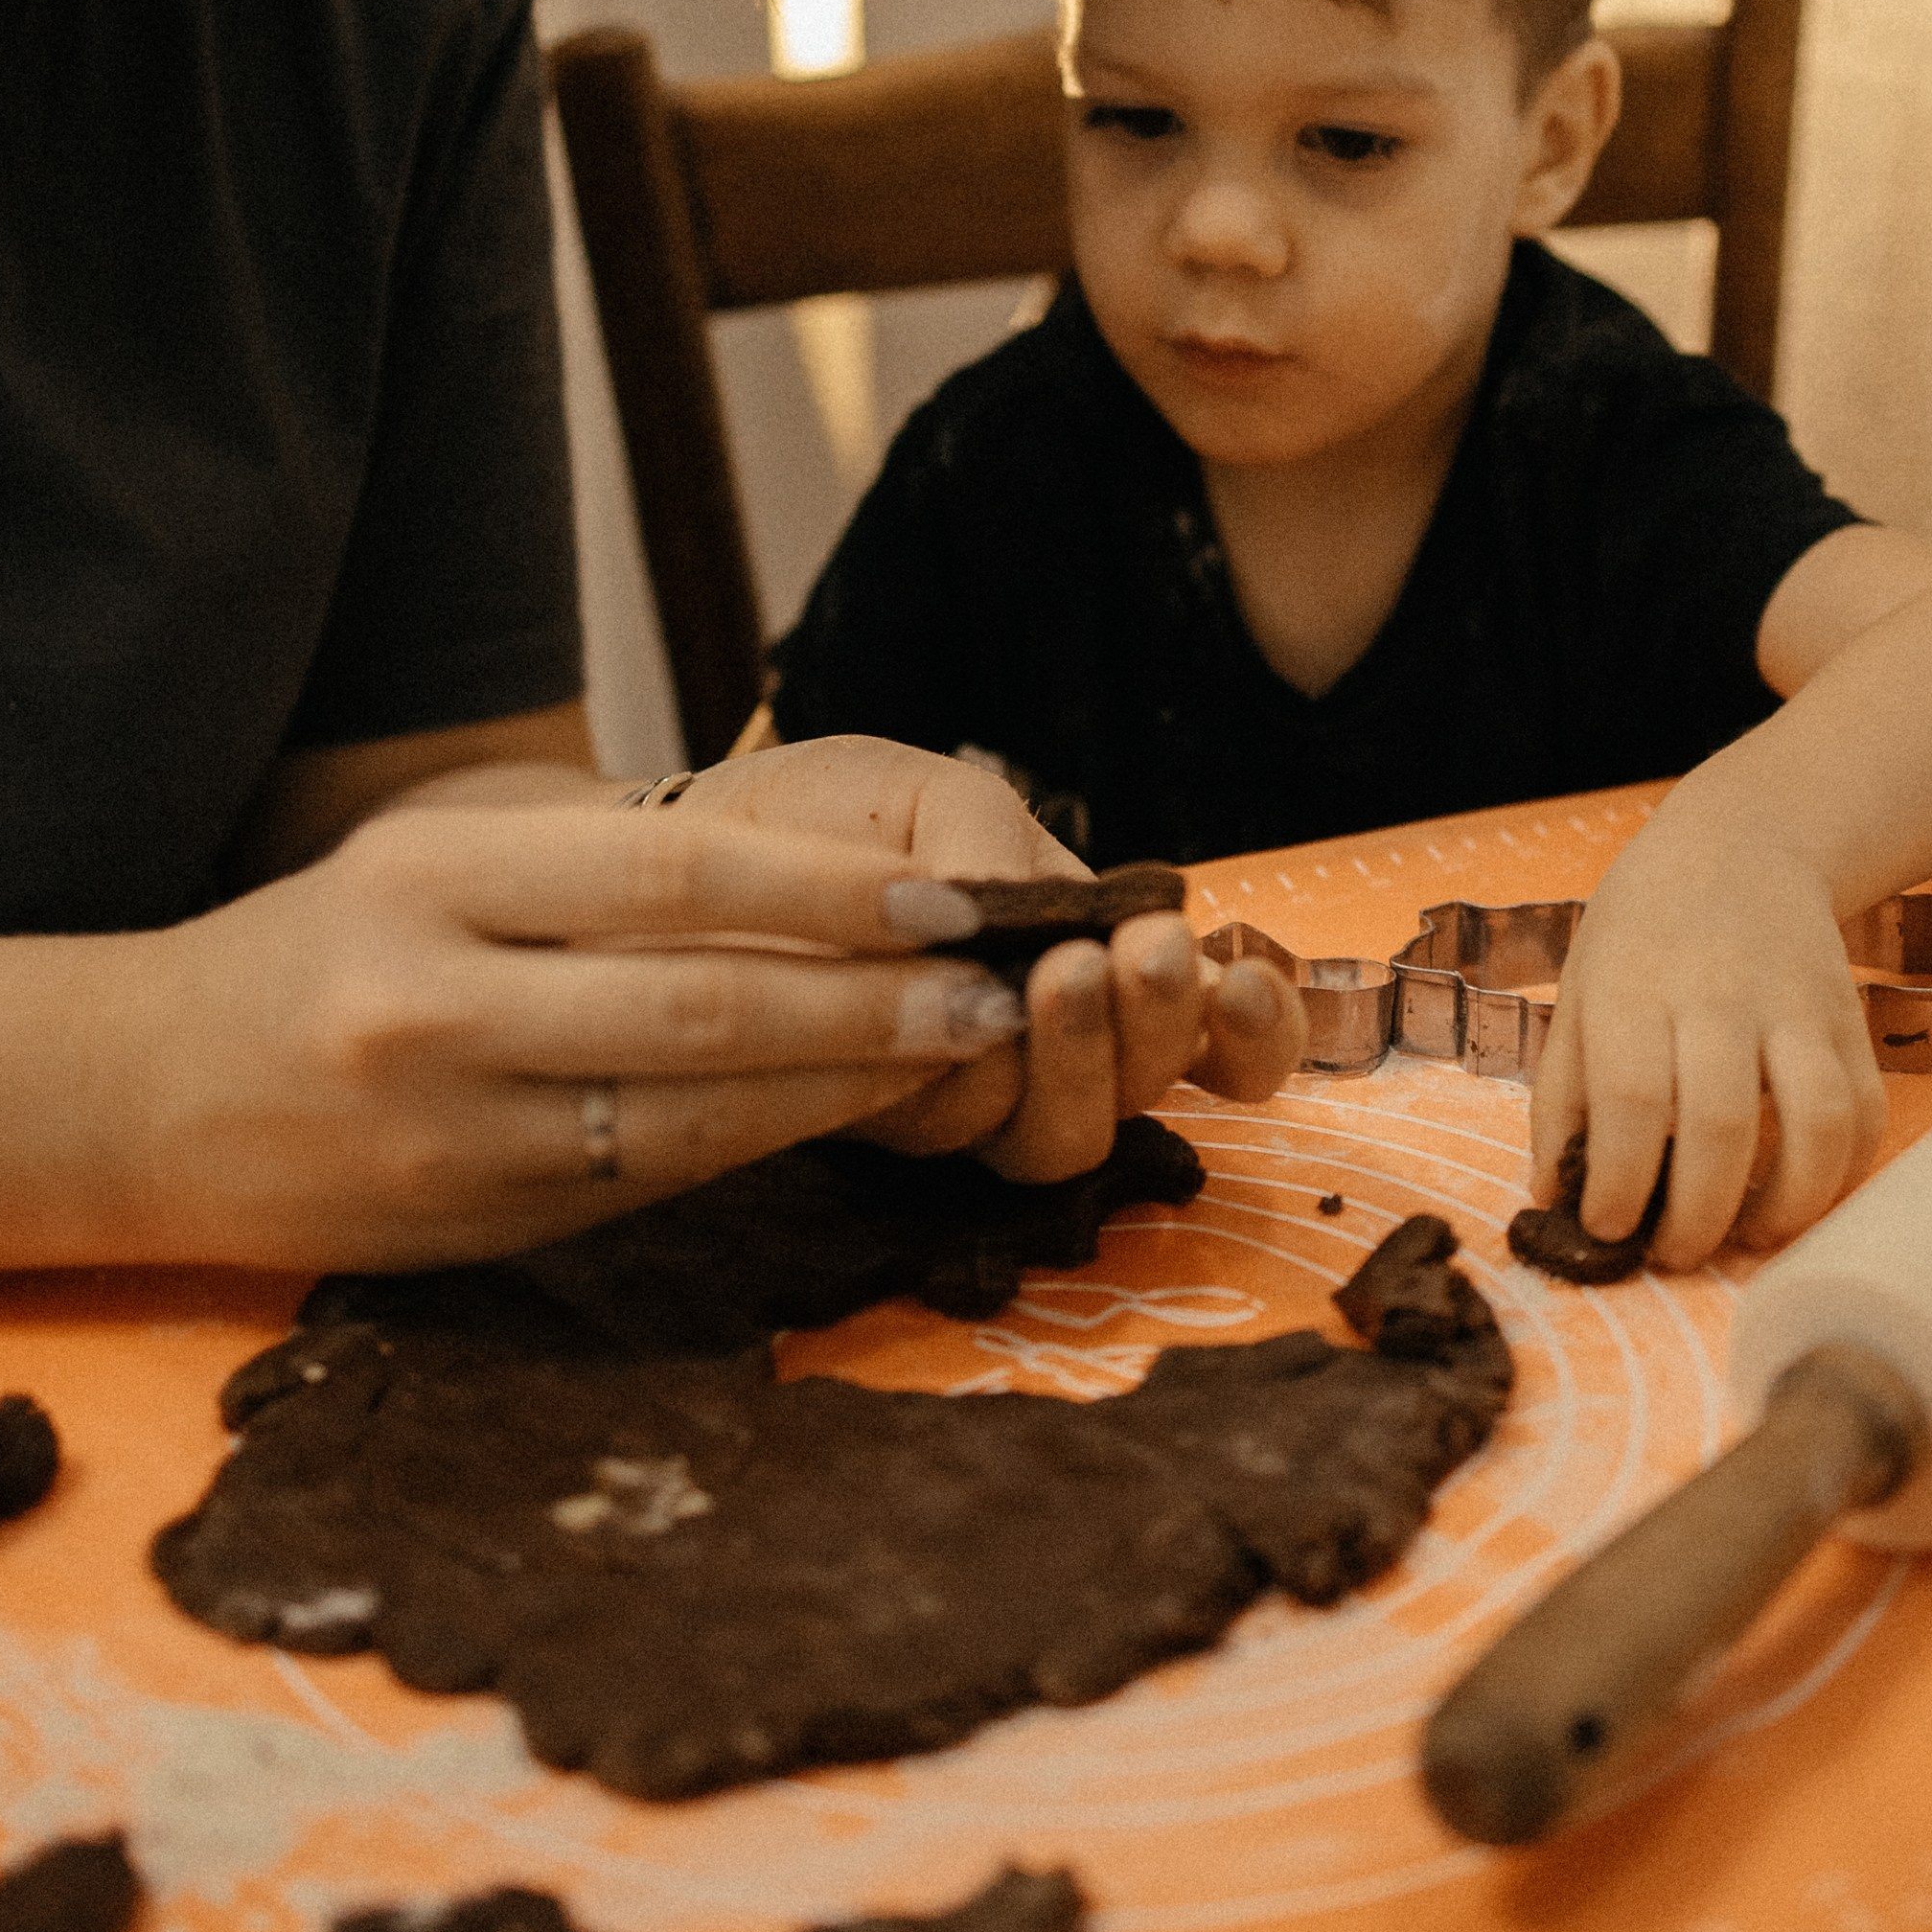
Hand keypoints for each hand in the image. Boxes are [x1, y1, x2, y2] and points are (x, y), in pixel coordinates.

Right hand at [132, 780, 1041, 1269]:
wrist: (140, 1098)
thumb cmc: (328, 949)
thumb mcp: (437, 861)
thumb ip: (600, 870)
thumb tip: (837, 880)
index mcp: (431, 877)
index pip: (670, 877)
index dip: (827, 893)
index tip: (951, 895)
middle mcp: (432, 1003)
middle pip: (701, 1008)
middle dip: (873, 1002)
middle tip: (998, 988)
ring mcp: (449, 1130)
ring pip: (692, 1113)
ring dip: (846, 1085)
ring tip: (960, 1049)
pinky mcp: (471, 1226)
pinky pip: (650, 1181)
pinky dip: (767, 1145)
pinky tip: (847, 1111)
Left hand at [692, 734, 1301, 1177]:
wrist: (674, 852)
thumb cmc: (821, 817)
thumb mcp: (930, 795)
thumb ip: (1003, 850)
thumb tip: (1064, 918)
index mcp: (1086, 966)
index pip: (1212, 1035)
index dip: (1257, 1029)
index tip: (1244, 980)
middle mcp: (1037, 1052)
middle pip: (1143, 1095)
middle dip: (1159, 1029)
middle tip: (1144, 956)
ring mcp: (957, 1099)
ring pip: (1055, 1135)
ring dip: (1080, 1060)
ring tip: (1062, 972)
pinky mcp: (875, 1129)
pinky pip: (945, 1136)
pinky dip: (971, 1081)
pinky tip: (967, 1012)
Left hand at [1528, 816, 1886, 1268]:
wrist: (1741, 845)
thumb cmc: (1641, 931)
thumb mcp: (1578, 990)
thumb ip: (1561, 1096)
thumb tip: (1550, 1199)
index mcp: (1635, 986)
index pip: (1632, 1099)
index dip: (1621, 1182)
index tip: (1608, 1228)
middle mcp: (1720, 995)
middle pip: (1722, 1124)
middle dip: (1697, 1216)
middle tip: (1671, 1253)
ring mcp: (1796, 1007)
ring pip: (1815, 1122)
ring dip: (1786, 1206)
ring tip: (1744, 1240)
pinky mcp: (1849, 1022)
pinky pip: (1864, 1113)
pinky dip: (1841, 1175)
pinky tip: (1799, 1201)